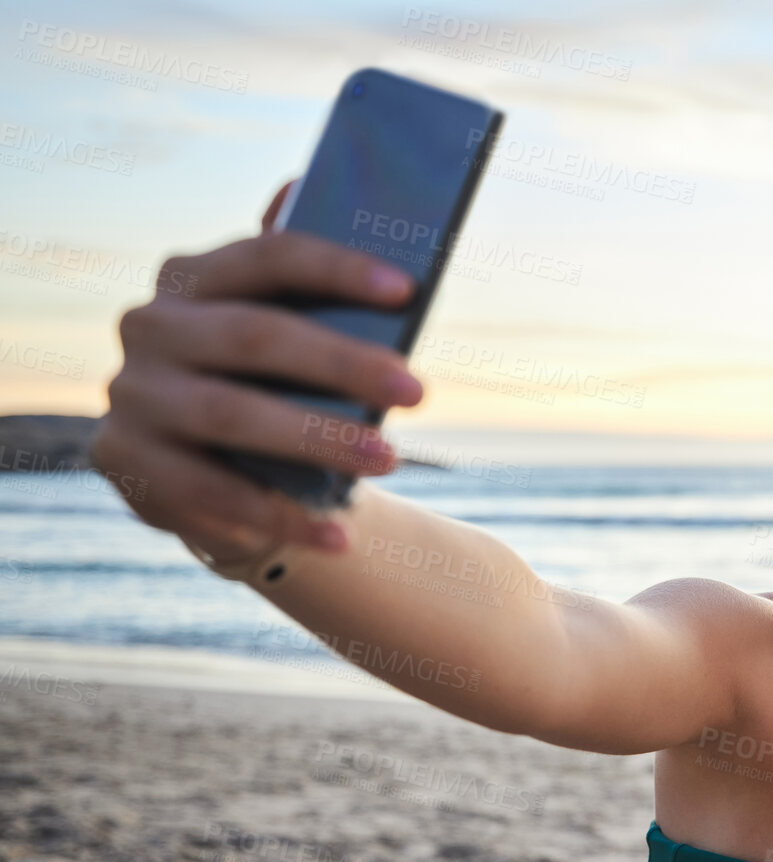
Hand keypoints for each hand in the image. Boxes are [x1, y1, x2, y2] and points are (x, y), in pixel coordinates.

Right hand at [89, 180, 423, 562]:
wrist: (211, 465)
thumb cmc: (270, 383)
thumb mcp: (286, 330)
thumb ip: (308, 281)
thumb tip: (308, 183)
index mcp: (192, 277)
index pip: (268, 256)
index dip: (337, 268)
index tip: (407, 291)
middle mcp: (150, 327)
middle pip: (253, 335)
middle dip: (341, 363)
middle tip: (417, 390)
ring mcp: (132, 394)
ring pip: (229, 414)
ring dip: (316, 439)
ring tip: (389, 460)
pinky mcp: (124, 460)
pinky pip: (208, 492)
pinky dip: (280, 517)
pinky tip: (339, 536)